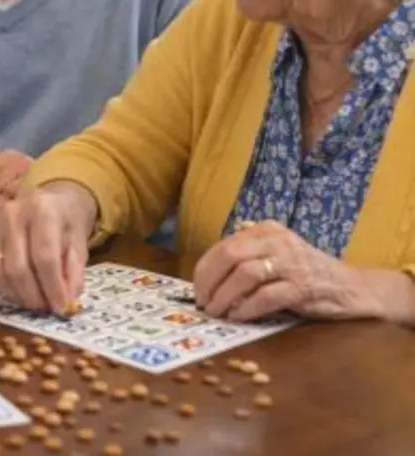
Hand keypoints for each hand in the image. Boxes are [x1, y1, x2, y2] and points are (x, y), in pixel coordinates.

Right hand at [0, 181, 97, 312]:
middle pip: (18, 267)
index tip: (61, 307)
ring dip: (18, 295)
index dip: (52, 286)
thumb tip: (66, 301)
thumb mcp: (80, 242)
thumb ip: (74, 271)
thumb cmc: (66, 222)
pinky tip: (20, 292)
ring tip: (35, 302)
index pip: (44, 256)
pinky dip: (4, 289)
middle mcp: (13, 214)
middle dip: (34, 295)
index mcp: (43, 210)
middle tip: (47, 308)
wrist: (48, 200)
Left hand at [194, 220, 391, 321]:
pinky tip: (238, 317)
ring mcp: (292, 263)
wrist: (353, 288)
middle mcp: (277, 241)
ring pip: (245, 275)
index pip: (223, 247)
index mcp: (265, 231)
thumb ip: (245, 262)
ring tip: (217, 313)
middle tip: (203, 304)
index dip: (204, 271)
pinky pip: (267, 296)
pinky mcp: (303, 287)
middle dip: (210, 282)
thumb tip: (206, 282)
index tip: (196, 291)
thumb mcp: (273, 258)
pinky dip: (247, 308)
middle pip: (230, 256)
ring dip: (225, 296)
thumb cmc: (305, 275)